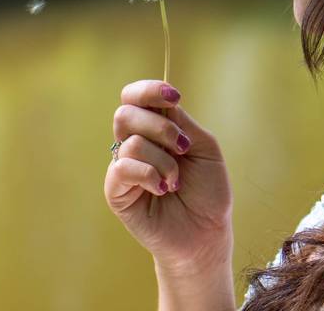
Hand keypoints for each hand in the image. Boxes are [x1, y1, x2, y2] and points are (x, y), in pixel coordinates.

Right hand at [104, 80, 233, 273]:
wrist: (206, 232)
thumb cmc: (207, 191)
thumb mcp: (202, 146)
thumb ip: (180, 122)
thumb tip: (160, 105)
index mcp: (154, 128)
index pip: (135, 97)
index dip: (149, 90)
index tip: (174, 97)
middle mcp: (134, 143)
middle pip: (126, 112)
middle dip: (161, 127)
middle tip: (183, 148)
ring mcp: (123, 167)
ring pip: (132, 142)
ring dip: (164, 161)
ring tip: (176, 181)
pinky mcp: (116, 191)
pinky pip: (123, 168)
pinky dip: (149, 175)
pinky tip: (162, 189)